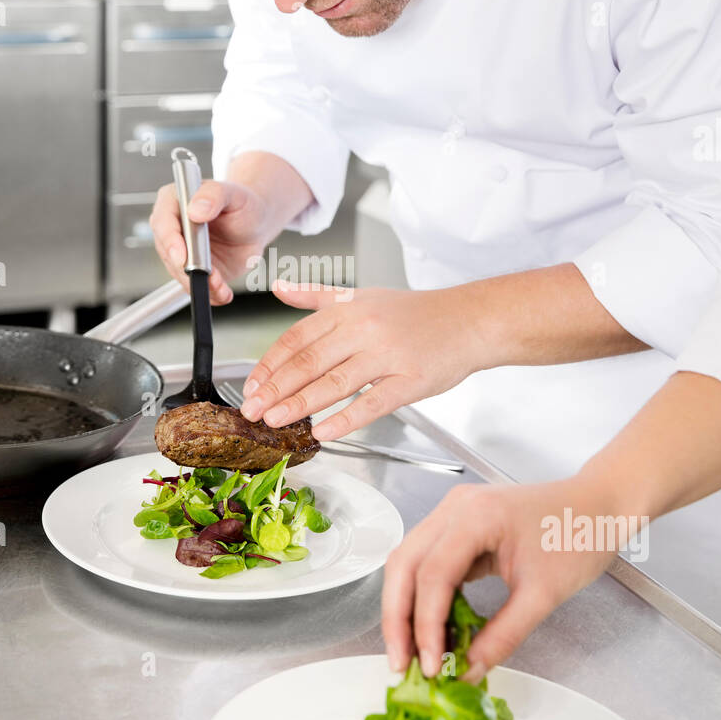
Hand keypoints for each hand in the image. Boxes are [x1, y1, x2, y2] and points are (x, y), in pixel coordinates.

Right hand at [150, 178, 270, 303]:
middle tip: (208, 275)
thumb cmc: (242, 204)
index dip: (170, 241)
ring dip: (199, 283)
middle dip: (186, 268)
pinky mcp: (192, 270)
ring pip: (180, 273)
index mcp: (174, 202)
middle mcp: (172, 228)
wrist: (255, 224)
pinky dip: (209, 293)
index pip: (163, 222)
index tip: (181, 256)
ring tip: (220, 285)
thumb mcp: (233, 193)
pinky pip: (195, 286)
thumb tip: (196, 210)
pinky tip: (222, 292)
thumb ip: (214, 196)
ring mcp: (181, 252)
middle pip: (168, 252)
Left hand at [240, 282, 485, 437]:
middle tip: (252, 410)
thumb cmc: (416, 313)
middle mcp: (364, 329)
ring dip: (300, 403)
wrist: (469, 320)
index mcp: (348, 310)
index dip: (270, 364)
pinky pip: (373, 402)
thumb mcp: (363, 295)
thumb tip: (278, 288)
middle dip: (276, 388)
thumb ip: (317, 296)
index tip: (251, 386)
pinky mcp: (411, 380)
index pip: (297, 338)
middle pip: (309, 361)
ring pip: (335, 381)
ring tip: (275, 421)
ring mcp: (388, 354)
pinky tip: (323, 430)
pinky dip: (346, 418)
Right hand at [382, 478, 618, 679]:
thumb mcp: (543, 594)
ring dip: (405, 608)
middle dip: (398, 618)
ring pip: (409, 562)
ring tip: (412, 652)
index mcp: (475, 516)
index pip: (432, 575)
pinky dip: (425, 596)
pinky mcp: (459, 525)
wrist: (599, 506)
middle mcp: (454, 508)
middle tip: (402, 663)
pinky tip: (432, 627)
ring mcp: (453, 513)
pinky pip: (428, 562)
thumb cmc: (578, 537)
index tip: (430, 666)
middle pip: (404, 565)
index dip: (425, 625)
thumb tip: (471, 670)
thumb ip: (504, 635)